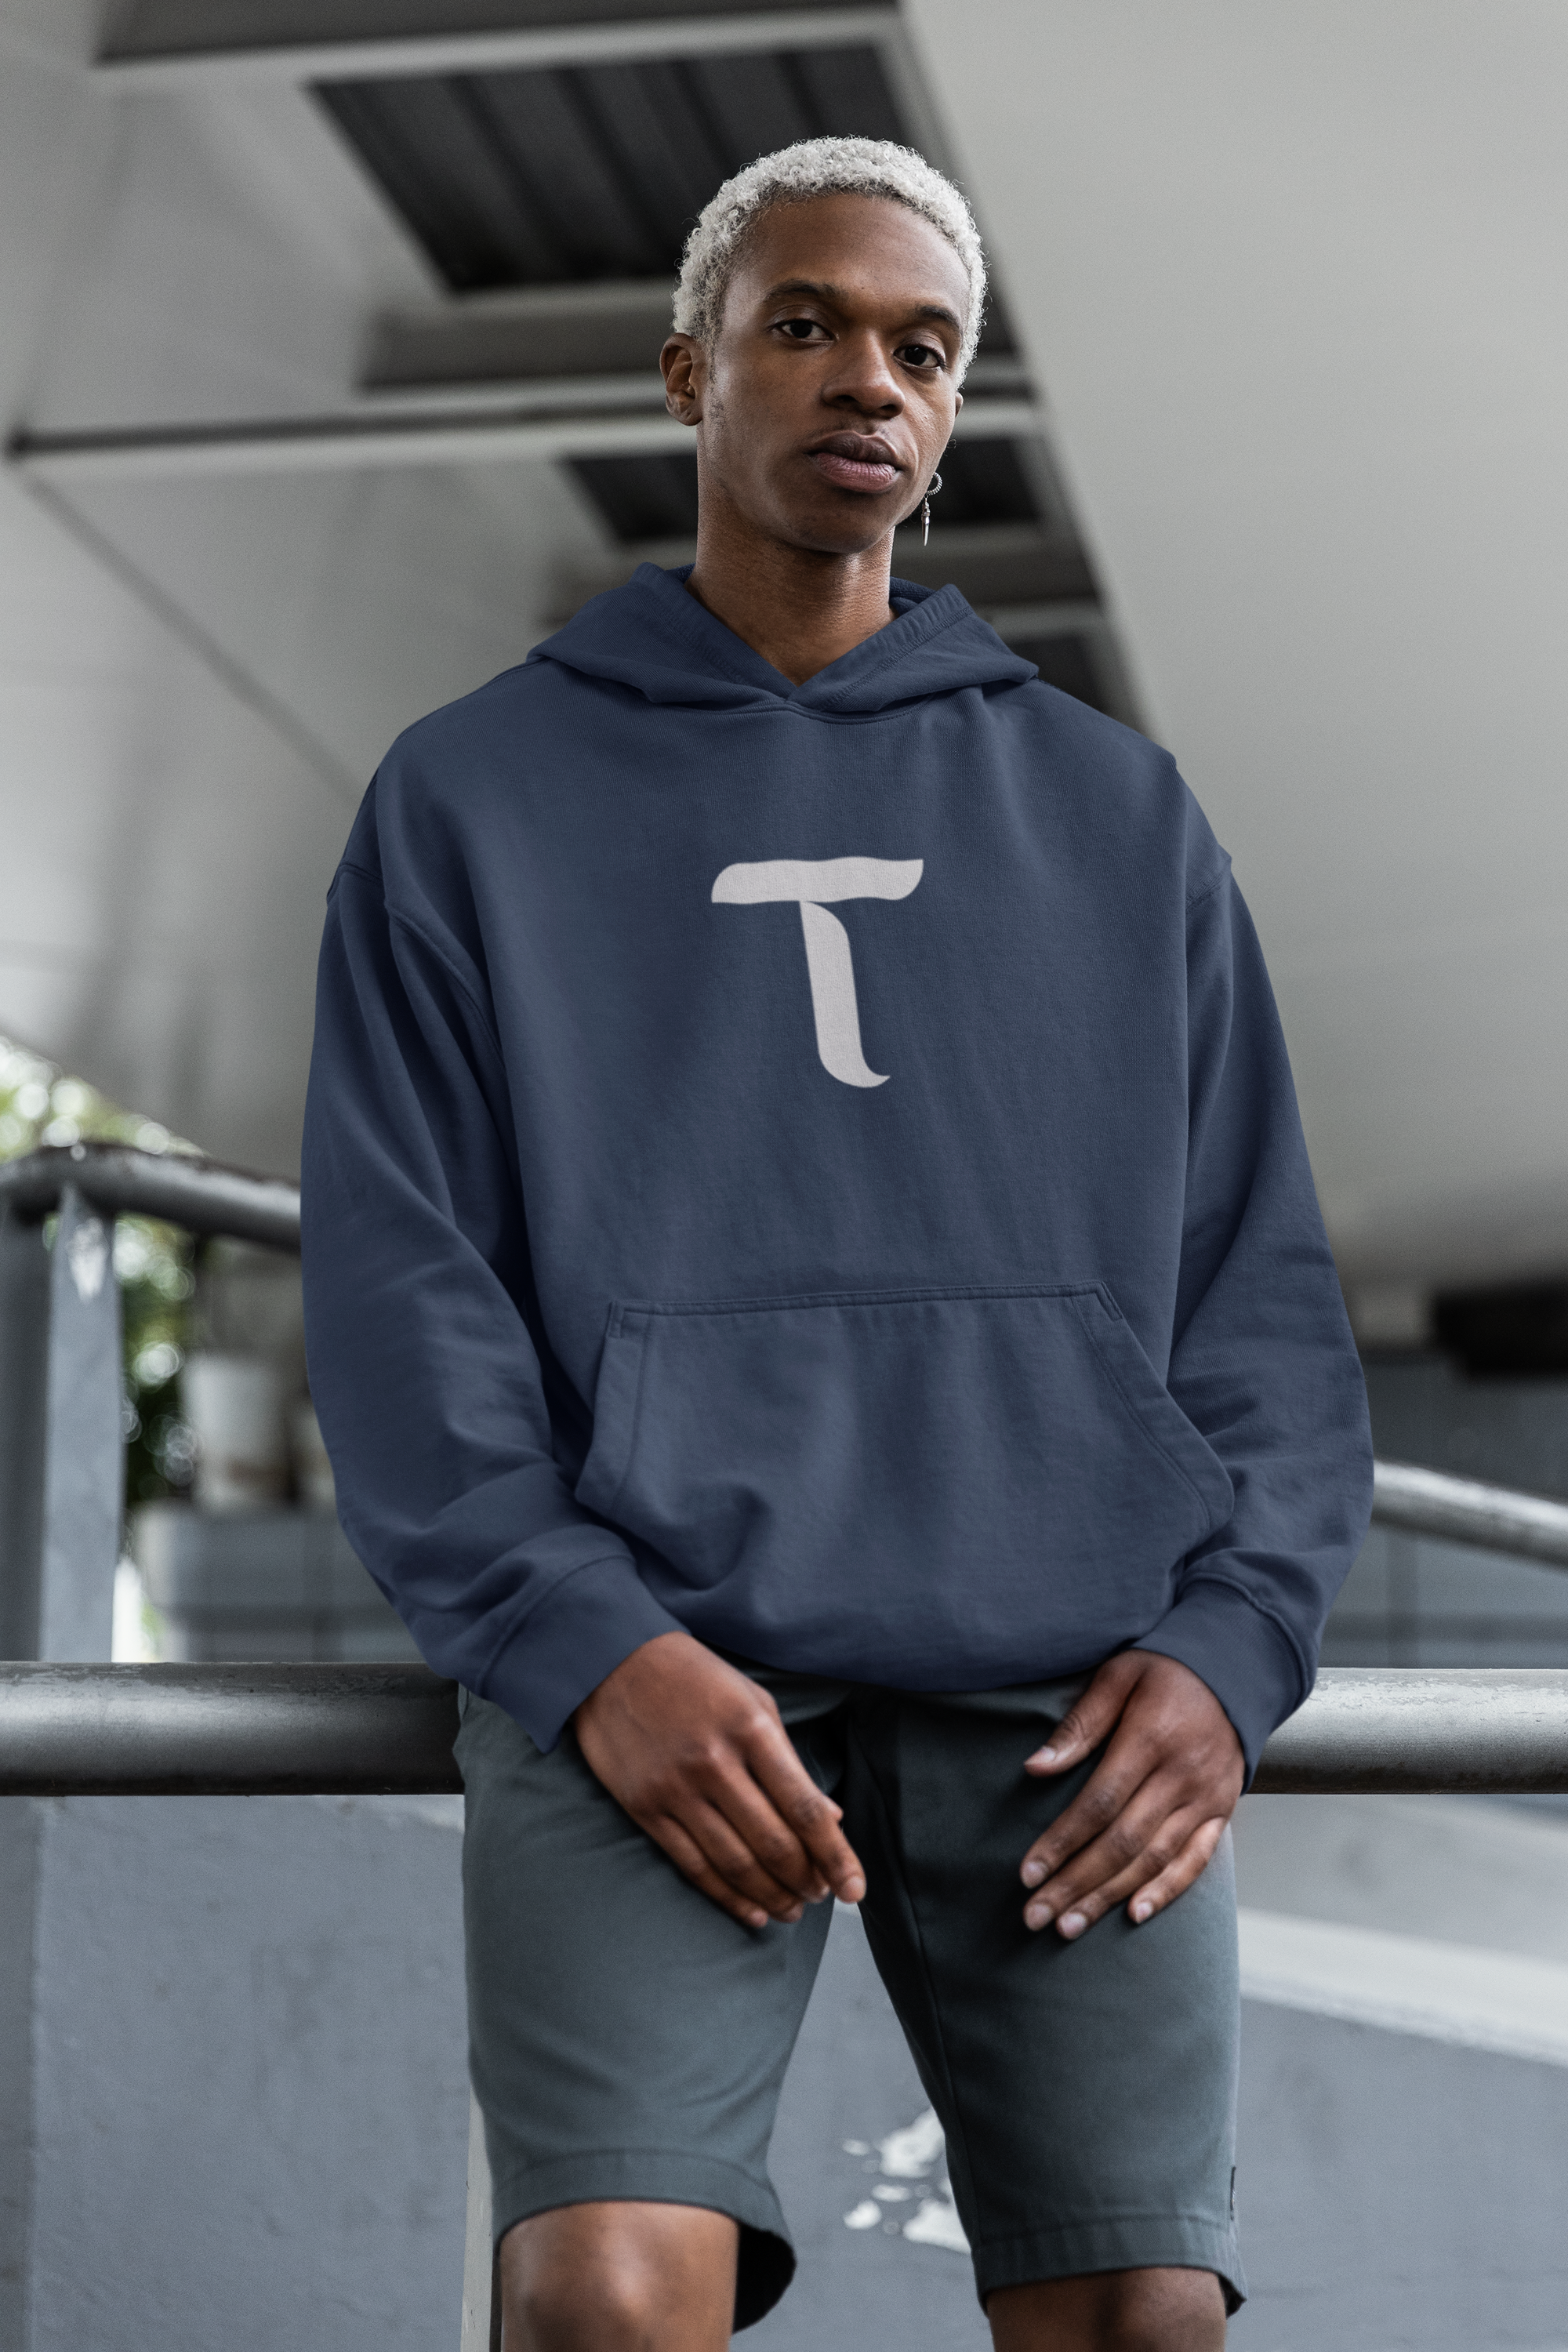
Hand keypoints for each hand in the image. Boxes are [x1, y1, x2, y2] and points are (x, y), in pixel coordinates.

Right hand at [573, 1631, 866, 1930]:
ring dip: (772, 1896)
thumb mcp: (754, 1701)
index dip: (836, 1856)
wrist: (611, 1661)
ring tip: (794, 1909)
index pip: (805, 1808)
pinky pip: (693, 1866)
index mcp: (751, 1729)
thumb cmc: (695, 1678)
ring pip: (735, 1863)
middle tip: (822, 1895)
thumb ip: (790, 1761)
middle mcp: (714, 1762)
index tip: (855, 1888)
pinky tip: (752, 1911)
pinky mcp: (645, 1808)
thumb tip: (830, 1818)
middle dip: (807, 1880)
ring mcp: (676, 1788)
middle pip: (773, 1844)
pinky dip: (727, 1897)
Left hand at [1018, 1652, 1242, 1939]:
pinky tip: (1134, 1914)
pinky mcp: (1222, 1811)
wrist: (1237, 1667)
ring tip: (1070, 1926)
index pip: (1098, 1804)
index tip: (1027, 1874)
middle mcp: (1181, 1776)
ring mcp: (1206, 1798)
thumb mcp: (1119, 1675)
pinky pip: (1195, 1860)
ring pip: (1153, 1859)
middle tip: (1036, 1917)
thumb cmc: (1165, 1669)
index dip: (1061, 1842)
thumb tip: (1035, 1767)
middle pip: (1121, 1842)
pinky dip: (1166, 1891)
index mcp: (1151, 1739)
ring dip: (1109, 1897)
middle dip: (1075, 1883)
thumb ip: (1081, 1724)